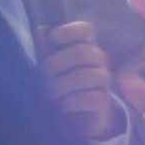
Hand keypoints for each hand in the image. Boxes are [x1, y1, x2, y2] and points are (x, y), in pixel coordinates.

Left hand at [39, 22, 118, 139]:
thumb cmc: (62, 83)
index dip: (69, 30)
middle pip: (80, 52)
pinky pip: (88, 98)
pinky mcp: (103, 100)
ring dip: (60, 86)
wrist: (79, 115)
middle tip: (44, 76)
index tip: (53, 36)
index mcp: (85, 45)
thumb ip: (46, 48)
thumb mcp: (51, 65)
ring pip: (82, 76)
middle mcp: (98, 59)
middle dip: (55, 64)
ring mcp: (103, 79)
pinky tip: (62, 105)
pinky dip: (70, 102)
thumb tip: (42, 29)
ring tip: (51, 93)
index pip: (85, 30)